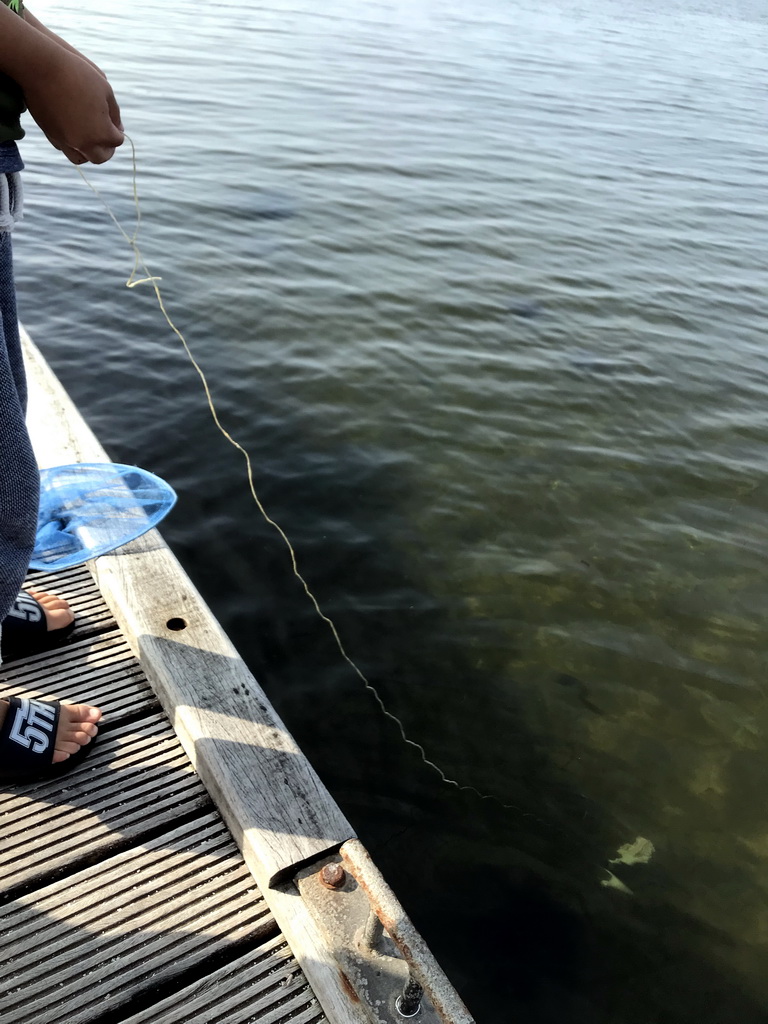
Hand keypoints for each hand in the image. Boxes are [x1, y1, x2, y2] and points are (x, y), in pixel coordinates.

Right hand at [23, 47, 123, 163]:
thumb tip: (118, 127)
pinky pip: (63, 147)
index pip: (117, 140)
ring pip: (81, 158)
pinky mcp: (49, 134)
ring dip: (88, 152)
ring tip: (89, 139)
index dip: (117, 129)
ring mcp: (65, 141)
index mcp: (101, 133)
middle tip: (106, 137)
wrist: (40, 65)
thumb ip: (114, 112)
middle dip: (106, 148)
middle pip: (101, 157)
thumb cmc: (78, 73)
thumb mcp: (105, 89)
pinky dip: (71, 144)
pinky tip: (73, 131)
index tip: (113, 119)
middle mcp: (84, 143)